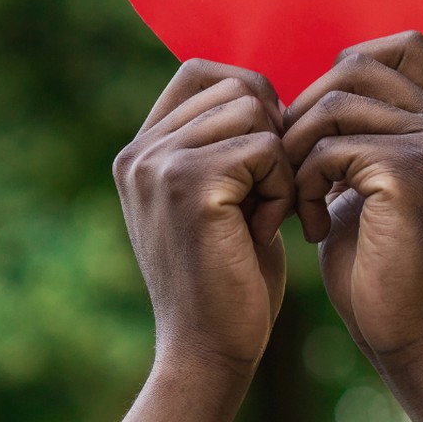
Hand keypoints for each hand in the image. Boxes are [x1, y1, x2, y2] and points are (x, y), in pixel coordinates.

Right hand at [114, 60, 298, 421]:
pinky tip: (267, 230)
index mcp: (141, 150)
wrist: (210, 349)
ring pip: (254, 110)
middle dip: (272, 134)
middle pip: (237, 86)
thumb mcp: (218, 197)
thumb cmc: (229, 276)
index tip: (267, 153)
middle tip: (268, 194)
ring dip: (279, 163)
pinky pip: (265, 147)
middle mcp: (140, 151)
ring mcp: (158, 165)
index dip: (251, 96)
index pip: (201, 71)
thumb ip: (221, 143)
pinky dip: (282, 188)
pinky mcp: (188, 184)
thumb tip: (264, 89)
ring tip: (264, 214)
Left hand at [284, 31, 422, 421]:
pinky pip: (329, 148)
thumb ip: (357, 135)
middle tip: (290, 166)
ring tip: (296, 200)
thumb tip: (310, 90)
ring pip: (333, 103)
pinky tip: (309, 226)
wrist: (409, 337)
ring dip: (297, 150)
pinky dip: (303, 184)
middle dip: (305, 109)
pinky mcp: (410, 173)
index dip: (343, 70)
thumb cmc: (378, 267)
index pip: (398, 45)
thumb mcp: (367, 184)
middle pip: (356, 64)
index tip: (315, 129)